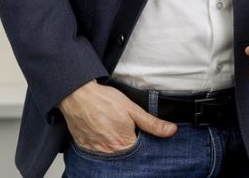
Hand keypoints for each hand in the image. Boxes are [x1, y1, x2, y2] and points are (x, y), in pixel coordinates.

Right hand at [58, 80, 176, 152]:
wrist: (78, 95)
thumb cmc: (105, 100)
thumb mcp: (133, 109)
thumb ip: (152, 123)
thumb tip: (171, 131)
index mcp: (124, 143)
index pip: (139, 151)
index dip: (142, 142)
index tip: (140, 132)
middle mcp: (109, 151)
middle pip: (124, 153)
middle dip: (128, 143)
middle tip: (123, 127)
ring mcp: (95, 150)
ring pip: (110, 153)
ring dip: (114, 144)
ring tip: (112, 128)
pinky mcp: (84, 146)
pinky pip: (96, 150)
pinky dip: (100, 143)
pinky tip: (101, 131)